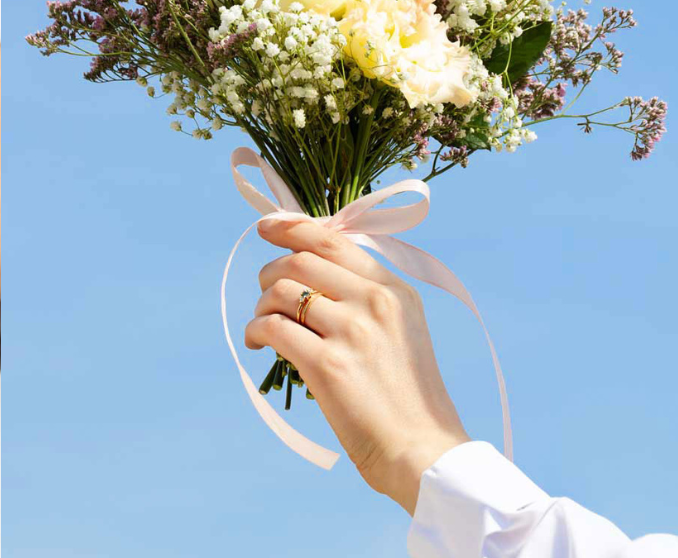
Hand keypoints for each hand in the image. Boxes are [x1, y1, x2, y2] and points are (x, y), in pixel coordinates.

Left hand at [243, 216, 470, 513]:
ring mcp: (352, 331)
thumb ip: (368, 297)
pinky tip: (257, 343)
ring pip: (281, 290)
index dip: (291, 227)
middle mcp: (375, 301)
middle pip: (300, 259)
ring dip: (261, 304)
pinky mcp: (328, 364)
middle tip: (265, 296)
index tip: (266, 227)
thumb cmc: (408, 398)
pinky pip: (272, 327)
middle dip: (270, 272)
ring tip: (263, 326)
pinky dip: (256, 330)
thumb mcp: (404, 330)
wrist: (421, 450)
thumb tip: (312, 271)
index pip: (334, 239)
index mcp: (395, 289)